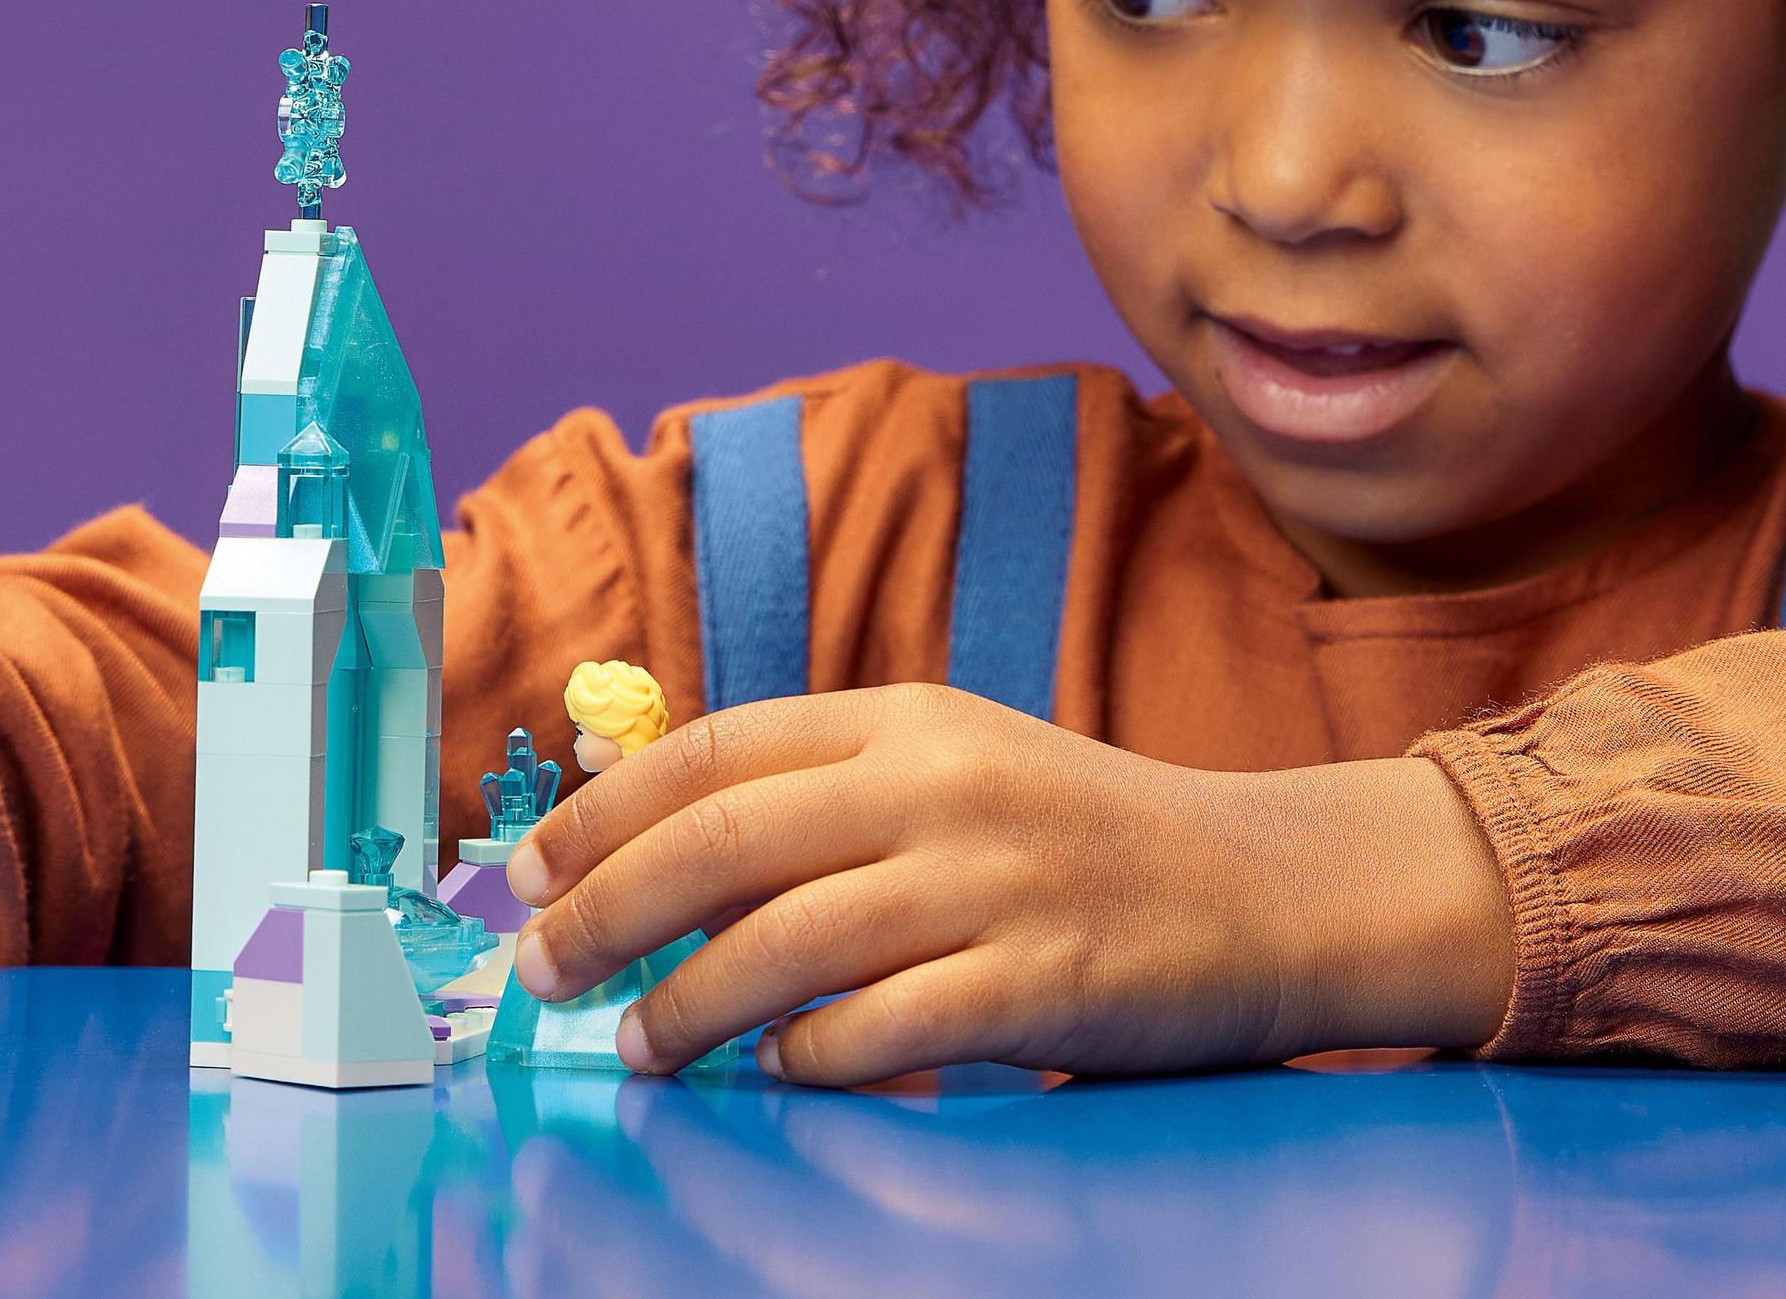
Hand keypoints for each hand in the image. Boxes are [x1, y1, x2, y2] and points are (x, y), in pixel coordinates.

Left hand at [504, 683, 1512, 1086]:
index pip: (718, 748)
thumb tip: (639, 813)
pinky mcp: (1037, 979)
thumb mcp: (953, 765)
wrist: (1257, 885)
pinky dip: (807, 1055)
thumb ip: (820, 783)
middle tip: (541, 972)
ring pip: (784, 943)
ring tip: (639, 1045)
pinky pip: (882, 1027)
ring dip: (686, 1003)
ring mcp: (991, 878)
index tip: (528, 871)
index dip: (604, 813)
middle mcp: (939, 782)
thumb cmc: (1080, 832)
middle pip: (725, 841)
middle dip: (606, 908)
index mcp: (909, 716)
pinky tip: (776, 1070)